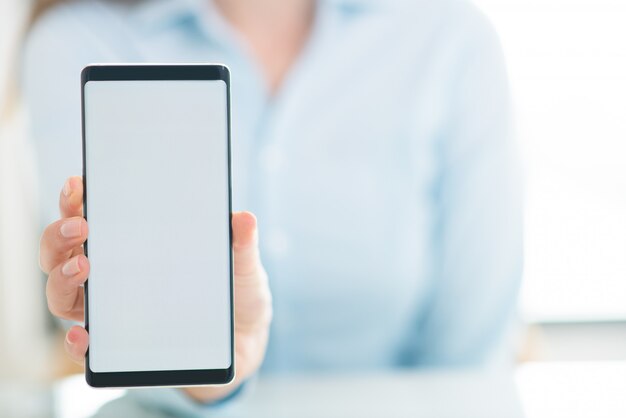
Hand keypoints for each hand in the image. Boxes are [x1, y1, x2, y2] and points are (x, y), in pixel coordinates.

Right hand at [39, 176, 272, 402]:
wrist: (246, 341)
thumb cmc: (234, 293)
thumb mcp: (242, 266)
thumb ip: (242, 244)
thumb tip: (243, 218)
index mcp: (136, 246)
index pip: (93, 218)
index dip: (76, 200)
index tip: (79, 186)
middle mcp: (115, 277)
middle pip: (63, 253)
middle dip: (58, 234)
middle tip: (80, 225)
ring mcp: (113, 312)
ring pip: (62, 295)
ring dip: (61, 278)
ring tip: (83, 266)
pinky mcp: (120, 349)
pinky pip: (85, 349)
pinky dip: (76, 342)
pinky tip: (84, 334)